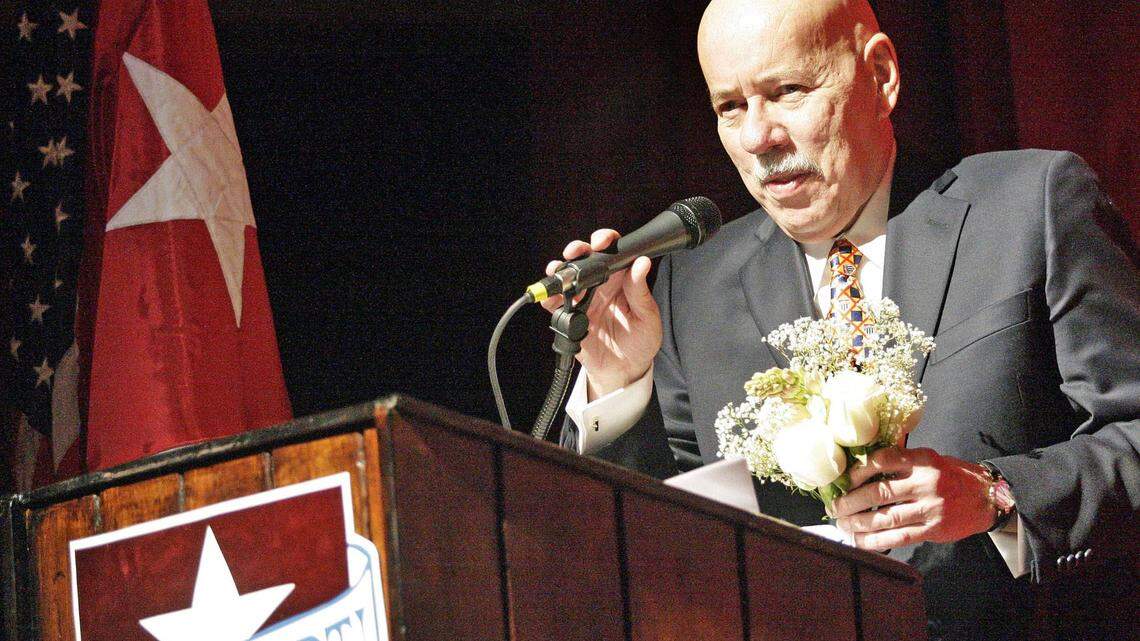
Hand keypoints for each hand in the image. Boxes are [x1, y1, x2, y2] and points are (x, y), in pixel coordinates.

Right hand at [541, 229, 662, 397]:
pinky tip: (552, 296)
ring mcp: (583, 299)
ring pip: (566, 276)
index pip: (612, 252)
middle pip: (585, 258)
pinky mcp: (570, 316)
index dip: (605, 240)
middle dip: (577, 249)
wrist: (624, 371)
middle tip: (576, 252)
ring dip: (559, 269)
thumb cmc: (640, 342)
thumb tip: (641, 264)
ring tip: (559, 270)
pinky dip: (550, 297)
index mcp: (621, 280)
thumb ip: (640, 292)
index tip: (602, 241)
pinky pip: (555, 303)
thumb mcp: (647, 317)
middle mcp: (600, 285)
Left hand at [830, 447, 994, 550]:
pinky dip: (875, 542)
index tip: (842, 481)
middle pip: (878, 492)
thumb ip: (900, 461)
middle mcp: (924, 482)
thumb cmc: (949, 476)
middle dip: (850, 502)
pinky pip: (898, 537)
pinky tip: (860, 541)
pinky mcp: (933, 529)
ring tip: (843, 525)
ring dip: (858, 523)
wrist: (986, 497)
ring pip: (885, 517)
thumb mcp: (928, 458)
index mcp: (920, 460)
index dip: (857, 472)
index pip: (882, 460)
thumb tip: (860, 467)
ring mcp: (929, 508)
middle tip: (834, 508)